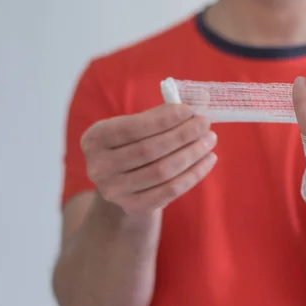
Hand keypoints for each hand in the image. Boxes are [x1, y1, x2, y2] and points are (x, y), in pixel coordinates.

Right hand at [80, 104, 217, 214]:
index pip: (131, 128)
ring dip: (192, 154)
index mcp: (95, 139)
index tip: (190, 110)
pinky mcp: (134, 207)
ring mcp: (115, 191)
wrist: (122, 186)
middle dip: (182, 135)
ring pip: (162, 171)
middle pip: (149, 150)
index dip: (163, 119)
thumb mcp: (136, 128)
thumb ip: (161, 113)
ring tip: (209, 140)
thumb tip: (199, 98)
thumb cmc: (133, 147)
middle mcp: (99, 167)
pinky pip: (170, 191)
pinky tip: (208, 160)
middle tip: (205, 124)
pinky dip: (194, 174)